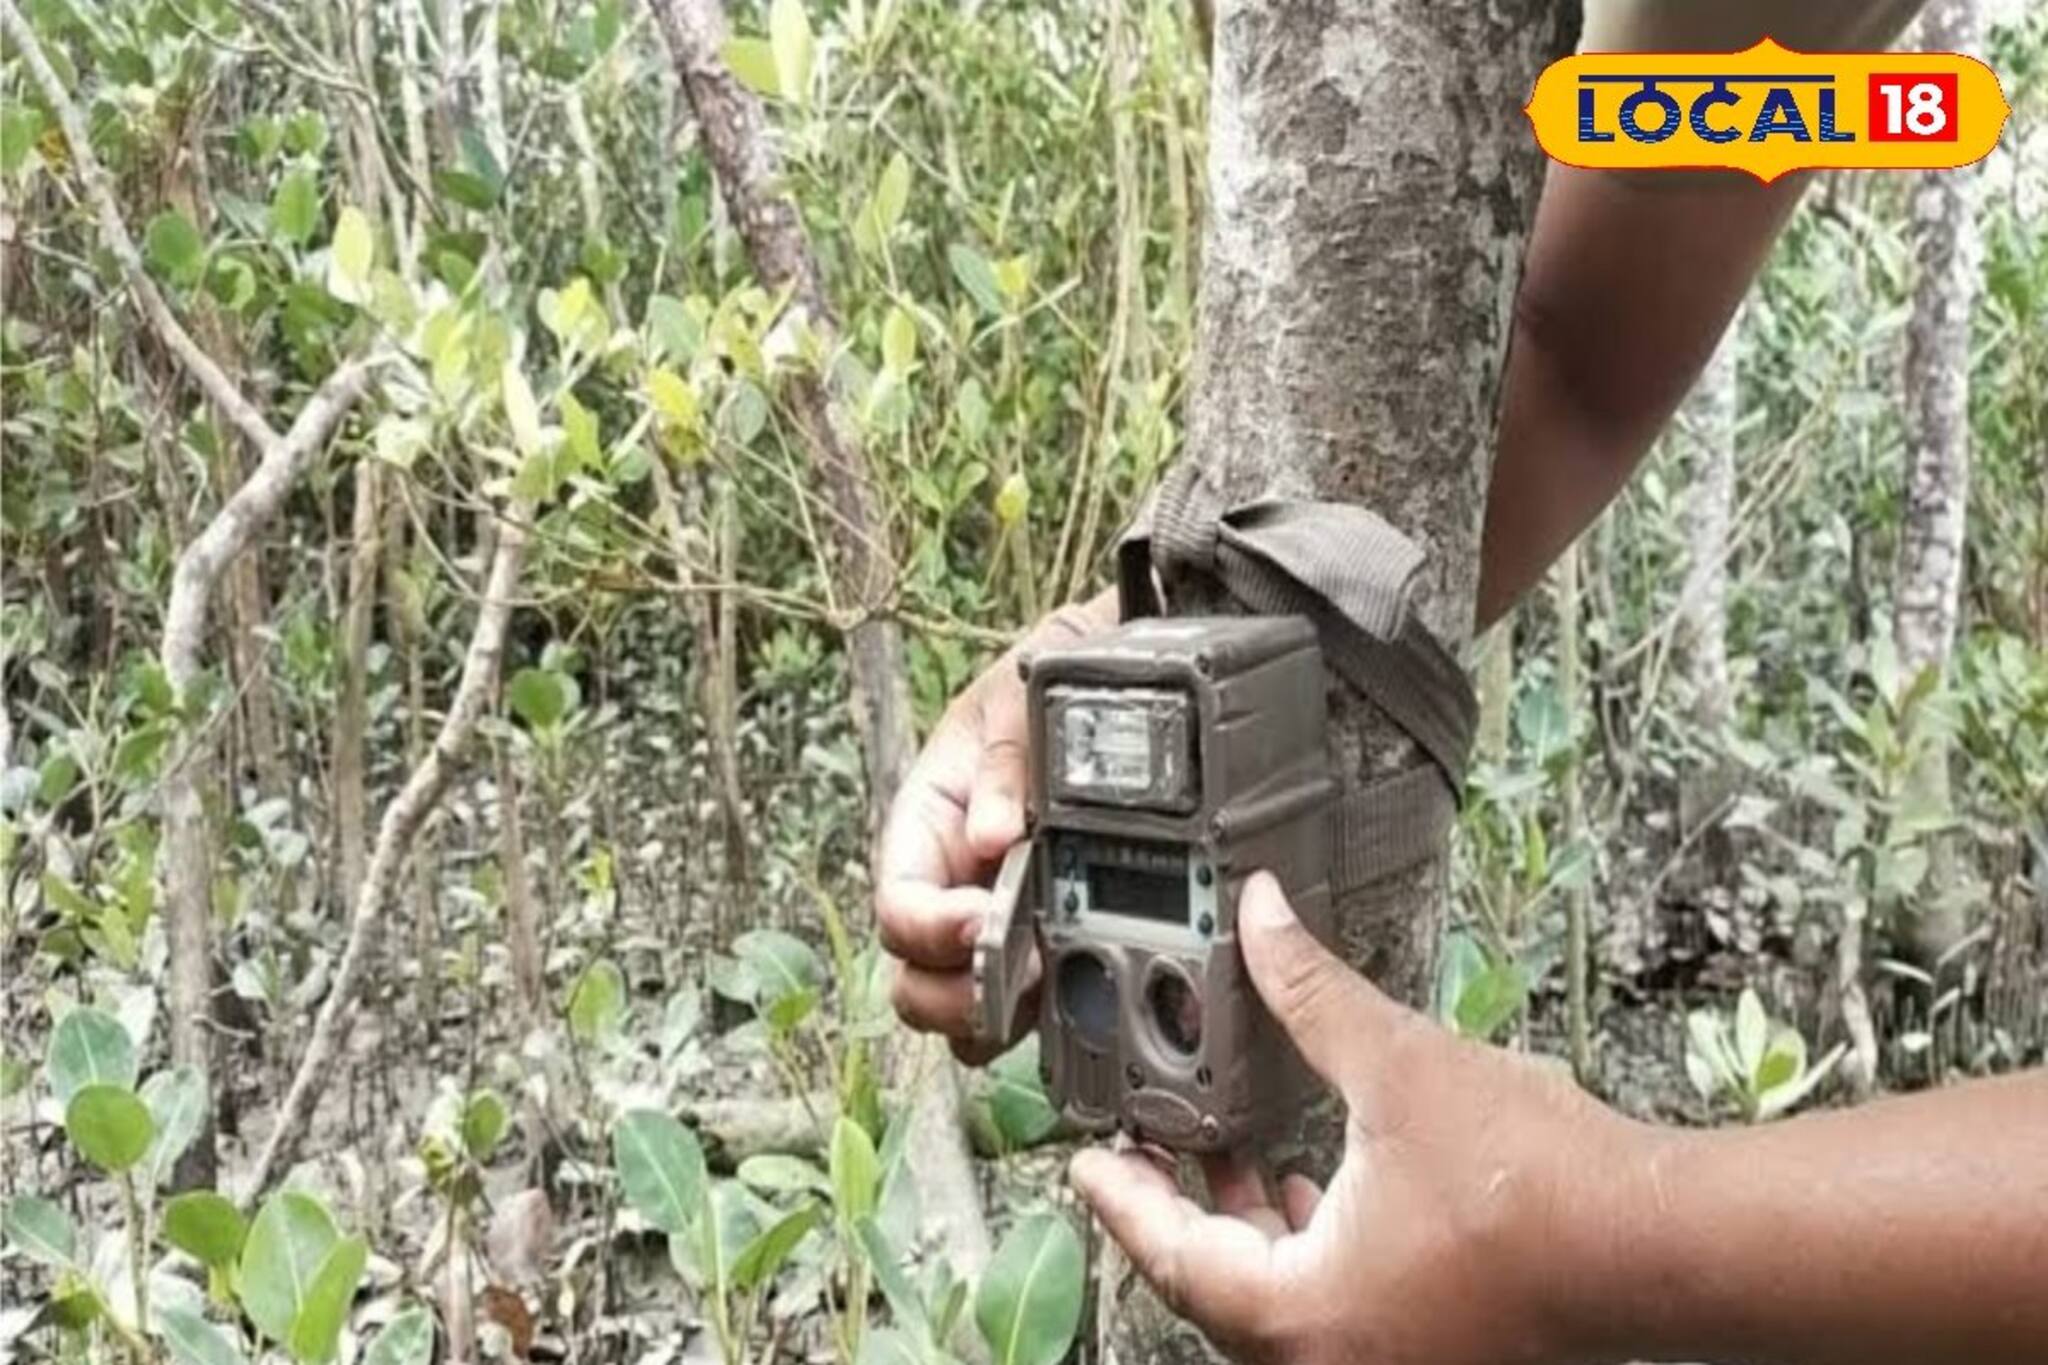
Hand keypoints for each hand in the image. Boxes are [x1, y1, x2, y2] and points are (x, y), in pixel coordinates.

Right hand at [876, 591, 1118, 1061]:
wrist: (1114, 678)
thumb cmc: (1045, 683)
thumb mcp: (1017, 700)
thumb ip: (1004, 762)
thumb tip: (990, 834)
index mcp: (926, 828)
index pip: (898, 905)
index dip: (930, 930)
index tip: (981, 923)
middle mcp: (952, 886)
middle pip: (916, 978)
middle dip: (955, 995)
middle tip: (1018, 978)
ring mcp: (998, 923)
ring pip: (966, 1009)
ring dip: (998, 1018)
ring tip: (1055, 989)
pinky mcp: (1047, 946)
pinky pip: (1028, 1008)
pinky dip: (1046, 1018)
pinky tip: (1089, 993)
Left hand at [1071, 874, 1654, 1364]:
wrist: (1659, 1244)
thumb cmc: (1539, 1183)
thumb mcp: (1398, 1066)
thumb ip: (1310, 992)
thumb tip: (1259, 917)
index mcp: (1298, 1313)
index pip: (1171, 1254)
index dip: (1122, 1197)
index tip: (1090, 1163)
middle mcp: (1329, 1359)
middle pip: (1217, 1286)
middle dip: (1185, 1207)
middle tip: (1154, 1146)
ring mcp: (1383, 1363)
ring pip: (1278, 1305)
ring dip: (1251, 1233)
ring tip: (1239, 1157)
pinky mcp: (1432, 1354)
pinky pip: (1333, 1314)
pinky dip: (1310, 1257)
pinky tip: (1326, 1198)